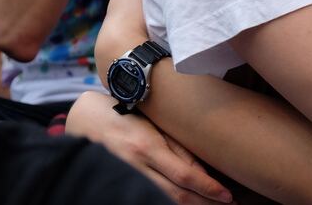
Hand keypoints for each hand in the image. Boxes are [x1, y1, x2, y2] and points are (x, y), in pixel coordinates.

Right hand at [67, 91, 232, 203]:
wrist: (83, 121)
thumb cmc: (123, 116)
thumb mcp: (153, 126)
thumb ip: (177, 148)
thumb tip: (202, 172)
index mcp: (147, 147)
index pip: (185, 176)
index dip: (209, 189)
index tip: (228, 197)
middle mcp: (136, 167)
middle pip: (177, 196)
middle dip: (205, 204)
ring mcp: (125, 178)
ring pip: (163, 201)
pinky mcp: (118, 185)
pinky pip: (147, 198)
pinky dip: (167, 204)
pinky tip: (185, 204)